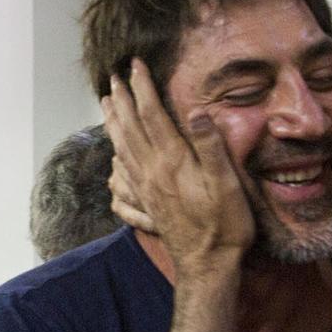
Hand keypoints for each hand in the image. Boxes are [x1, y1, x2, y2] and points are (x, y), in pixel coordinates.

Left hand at [101, 59, 253, 273]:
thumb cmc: (224, 226)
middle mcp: (153, 172)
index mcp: (173, 162)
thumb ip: (211, 147)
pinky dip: (115, 151)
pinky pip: (123, 170)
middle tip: (113, 77)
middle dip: (121, 100)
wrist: (206, 265)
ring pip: (122, 147)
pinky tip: (113, 148)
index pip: (152, 116)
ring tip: (104, 103)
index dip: (143, 89)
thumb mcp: (227, 185)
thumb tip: (197, 112)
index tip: (135, 66)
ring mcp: (146, 188)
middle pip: (130, 128)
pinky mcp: (146, 202)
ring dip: (113, 122)